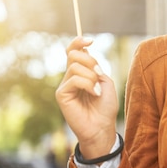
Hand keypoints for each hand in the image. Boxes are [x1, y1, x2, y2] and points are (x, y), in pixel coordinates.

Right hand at [55, 37, 118, 158]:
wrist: (102, 126)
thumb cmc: (105, 107)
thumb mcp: (105, 82)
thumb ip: (95, 67)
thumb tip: (85, 54)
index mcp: (81, 72)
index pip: (73, 51)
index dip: (78, 42)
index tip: (90, 41)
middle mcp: (70, 77)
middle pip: (72, 54)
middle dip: (90, 61)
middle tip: (100, 73)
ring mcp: (65, 85)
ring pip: (75, 67)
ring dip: (91, 76)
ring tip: (97, 90)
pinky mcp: (61, 95)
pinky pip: (74, 79)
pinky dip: (88, 84)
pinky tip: (94, 94)